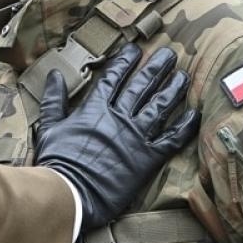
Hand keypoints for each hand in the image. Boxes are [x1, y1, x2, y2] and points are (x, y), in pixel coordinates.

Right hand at [34, 44, 198, 231]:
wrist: (70, 193)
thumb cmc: (57, 162)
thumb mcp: (48, 126)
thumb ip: (54, 99)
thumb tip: (54, 75)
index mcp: (95, 108)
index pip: (114, 77)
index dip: (126, 61)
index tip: (136, 49)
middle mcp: (119, 117)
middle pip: (142, 85)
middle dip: (157, 67)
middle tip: (169, 53)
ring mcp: (136, 137)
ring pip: (160, 106)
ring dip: (173, 89)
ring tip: (184, 75)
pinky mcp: (147, 158)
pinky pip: (171, 139)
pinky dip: (184, 127)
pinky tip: (194, 114)